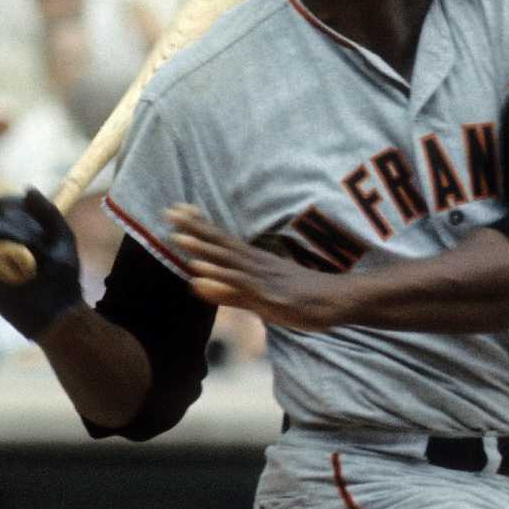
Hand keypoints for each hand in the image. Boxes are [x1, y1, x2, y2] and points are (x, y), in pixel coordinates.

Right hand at [0, 188, 82, 339]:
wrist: (58, 312)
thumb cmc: (64, 276)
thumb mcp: (63, 239)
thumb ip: (48, 212)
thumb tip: (27, 190)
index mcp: (23, 228)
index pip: (7, 204)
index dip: (14, 203)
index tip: (27, 209)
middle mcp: (5, 240)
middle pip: (1, 214)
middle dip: (20, 222)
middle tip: (38, 241)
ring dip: (14, 235)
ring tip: (34, 253)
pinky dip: (4, 250)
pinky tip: (23, 264)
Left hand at [166, 205, 351, 329]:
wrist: (340, 300)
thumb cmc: (304, 298)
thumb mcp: (261, 298)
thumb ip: (229, 294)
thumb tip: (197, 286)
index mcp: (255, 262)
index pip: (222, 240)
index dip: (199, 225)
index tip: (177, 209)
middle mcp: (256, 265)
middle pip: (221, 244)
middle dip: (194, 229)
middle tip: (168, 212)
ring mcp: (262, 279)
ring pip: (227, 262)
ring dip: (203, 249)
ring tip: (178, 237)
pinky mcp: (269, 296)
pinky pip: (239, 286)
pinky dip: (219, 277)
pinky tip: (200, 273)